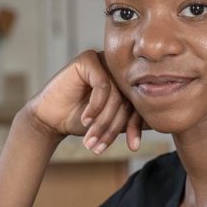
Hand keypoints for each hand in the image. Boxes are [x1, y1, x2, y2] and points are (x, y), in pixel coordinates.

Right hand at [26, 50, 143, 153]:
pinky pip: (103, 85)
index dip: (137, 126)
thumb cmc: (80, 120)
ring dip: (103, 121)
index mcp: (126, 82)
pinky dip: (95, 106)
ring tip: (92, 139)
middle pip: (128, 100)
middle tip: (101, 146)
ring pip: (116, 95)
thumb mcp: (111, 123)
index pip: (140, 103)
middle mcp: (117, 69)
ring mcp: (104, 61)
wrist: (50, 119)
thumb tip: (156, 123)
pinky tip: (85, 119)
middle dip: (114, 127)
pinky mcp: (89, 59)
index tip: (133, 146)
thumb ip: (130, 120)